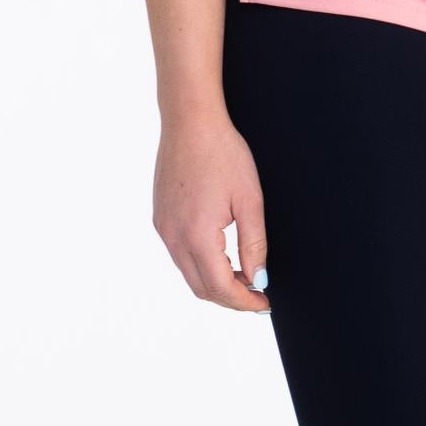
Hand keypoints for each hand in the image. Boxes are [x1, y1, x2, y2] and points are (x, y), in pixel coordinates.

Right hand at [153, 108, 271, 312]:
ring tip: (244, 276)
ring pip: (189, 274)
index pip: (221, 287)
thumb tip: (259, 279)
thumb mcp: (249, 200)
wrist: (190, 122)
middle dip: (231, 298)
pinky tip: (223, 255)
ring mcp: (163, 228)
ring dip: (216, 282)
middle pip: (202, 288)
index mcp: (197, 235)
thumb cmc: (223, 153)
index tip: (264, 303)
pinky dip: (202, 265)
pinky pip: (180, 255)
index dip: (245, 302)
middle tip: (257, 294)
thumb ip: (255, 244)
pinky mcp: (161, 219)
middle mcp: (173, 237)